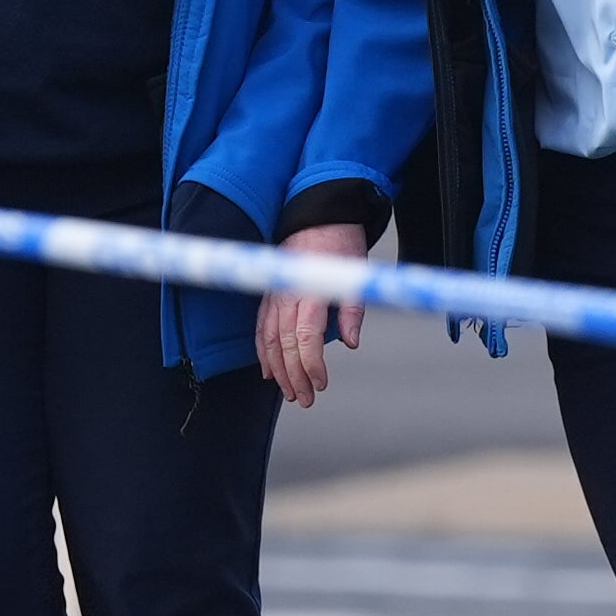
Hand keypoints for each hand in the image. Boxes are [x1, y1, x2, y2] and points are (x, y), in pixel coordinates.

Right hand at [258, 222, 372, 404]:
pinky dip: (262, 352)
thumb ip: (352, 310)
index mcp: (310, 292)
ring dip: (277, 370)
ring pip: (268, 340)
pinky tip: (268, 371)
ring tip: (289, 393)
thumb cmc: (341, 246)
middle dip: (294, 376)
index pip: (305, 337)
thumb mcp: (354, 275)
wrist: (319, 217)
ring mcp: (274, 296)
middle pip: (284, 344)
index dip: (311, 364)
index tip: (321, 384)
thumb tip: (351, 343)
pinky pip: (260, 328)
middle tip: (306, 399)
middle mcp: (287, 296)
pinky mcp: (269, 295)